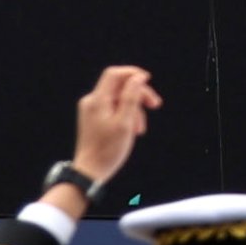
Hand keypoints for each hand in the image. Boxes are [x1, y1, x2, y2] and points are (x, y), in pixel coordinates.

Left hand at [71, 66, 160, 186]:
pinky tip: (132, 130)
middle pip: (119, 87)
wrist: (90, 172)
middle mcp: (92, 102)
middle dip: (139, 94)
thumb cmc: (107, 150)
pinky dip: (126, 116)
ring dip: (134, 110)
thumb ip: (131, 97)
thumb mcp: (125, 122)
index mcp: (97, 101)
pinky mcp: (94, 119)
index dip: (132, 73)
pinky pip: (114, 109)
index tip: (148, 80)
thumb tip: (138, 78)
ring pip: (119, 100)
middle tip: (155, 105)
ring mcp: (92, 111)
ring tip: (140, 129)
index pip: (114, 74)